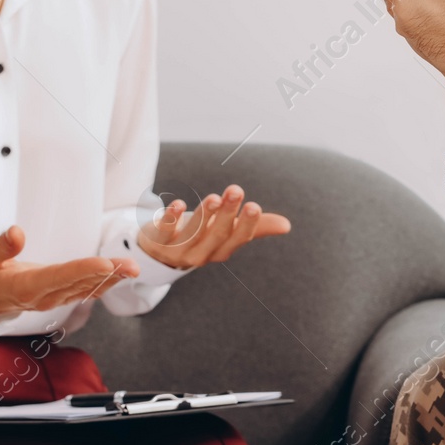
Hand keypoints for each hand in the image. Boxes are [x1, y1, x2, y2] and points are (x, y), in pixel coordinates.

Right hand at [0, 224, 137, 316]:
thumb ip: (1, 248)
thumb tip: (16, 232)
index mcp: (26, 287)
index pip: (59, 277)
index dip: (83, 270)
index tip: (104, 264)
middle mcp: (45, 297)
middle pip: (80, 283)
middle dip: (107, 273)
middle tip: (132, 264)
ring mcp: (54, 300)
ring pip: (87, 289)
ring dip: (112, 278)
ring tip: (133, 267)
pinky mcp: (60, 297)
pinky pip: (87, 291)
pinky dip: (106, 283)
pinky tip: (121, 275)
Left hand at [137, 184, 290, 269]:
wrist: (160, 252)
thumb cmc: (200, 235)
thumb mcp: (225, 231)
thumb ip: (253, 226)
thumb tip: (287, 226)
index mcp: (221, 249)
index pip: (238, 238)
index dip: (246, 224)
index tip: (254, 206)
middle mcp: (202, 254)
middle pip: (216, 235)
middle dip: (227, 214)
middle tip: (235, 190)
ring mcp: (178, 251)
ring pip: (193, 234)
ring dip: (203, 216)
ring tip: (214, 198)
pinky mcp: (157, 243)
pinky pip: (164, 234)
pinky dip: (170, 219)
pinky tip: (177, 203)